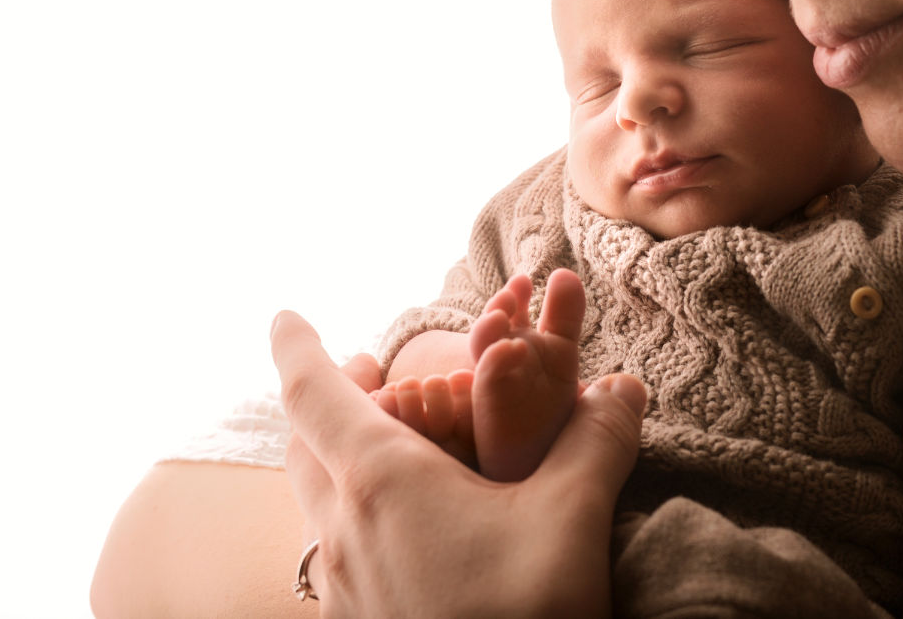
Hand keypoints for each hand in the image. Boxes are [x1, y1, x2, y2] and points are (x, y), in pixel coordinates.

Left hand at [273, 304, 647, 618]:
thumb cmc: (524, 615)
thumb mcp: (571, 520)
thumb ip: (594, 443)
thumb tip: (620, 388)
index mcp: (378, 482)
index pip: (311, 393)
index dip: (295, 345)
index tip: (282, 314)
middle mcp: (343, 530)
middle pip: (303, 445)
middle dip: (325, 399)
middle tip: (362, 373)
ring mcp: (344, 587)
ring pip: (315, 503)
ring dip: (338, 460)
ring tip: (389, 448)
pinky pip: (336, 553)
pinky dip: (354, 515)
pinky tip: (406, 533)